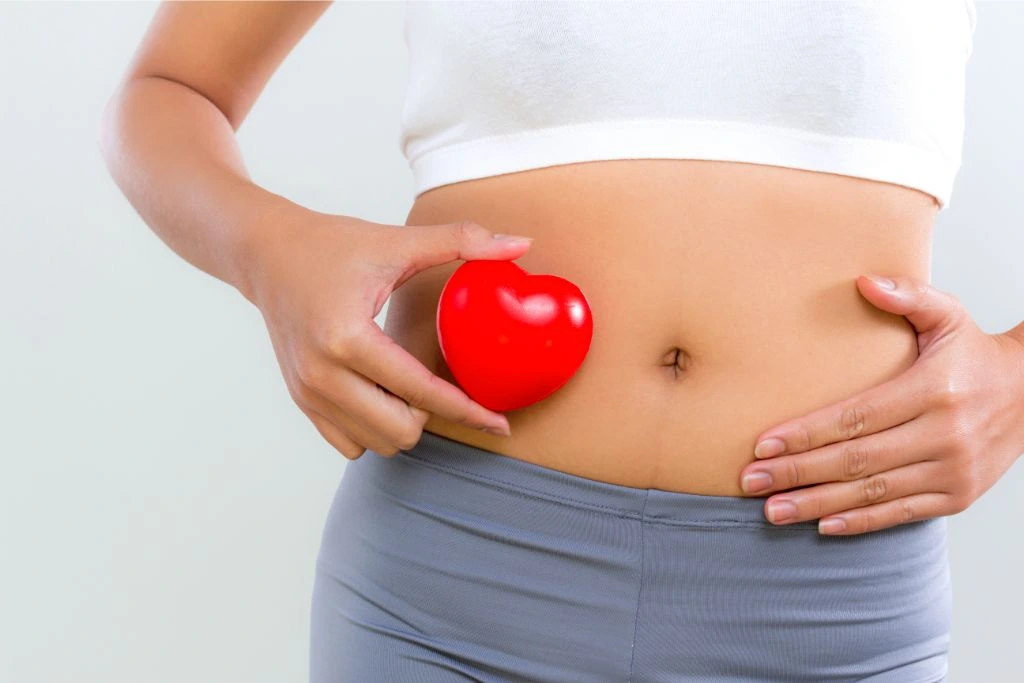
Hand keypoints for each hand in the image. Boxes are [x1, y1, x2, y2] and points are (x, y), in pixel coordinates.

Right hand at [248, 211, 533, 459]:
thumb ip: (462, 241)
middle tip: (439, 384)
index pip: (421, 392)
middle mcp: (321, 375)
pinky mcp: (300, 400)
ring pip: (375, 445)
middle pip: (400, 432)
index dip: (469, 411)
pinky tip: (383, 395)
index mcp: (347, 338)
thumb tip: (522, 243)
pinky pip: (349, 443)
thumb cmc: (332, 245)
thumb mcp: (397, 241)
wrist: (265, 253)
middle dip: (432, 416)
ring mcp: (307, 393)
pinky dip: (374, 428)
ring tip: (407, 384)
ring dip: (402, 424)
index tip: (502, 424)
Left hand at [738, 274, 1023, 534]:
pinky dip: (861, 522)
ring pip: (873, 492)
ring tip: (774, 509)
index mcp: (932, 391)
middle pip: (856, 459)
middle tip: (751, 482)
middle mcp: (944, 435)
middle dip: (798, 472)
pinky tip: (823, 525)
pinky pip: (901, 514)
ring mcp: (952, 471)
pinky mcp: (957, 496)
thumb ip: (907, 295)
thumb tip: (862, 281)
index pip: (855, 417)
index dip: (806, 434)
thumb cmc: (975, 355)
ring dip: (818, 504)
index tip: (763, 445)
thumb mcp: (948, 316)